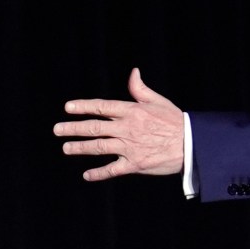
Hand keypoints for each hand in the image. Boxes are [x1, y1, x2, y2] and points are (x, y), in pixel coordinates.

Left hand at [54, 69, 185, 182]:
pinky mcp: (134, 164)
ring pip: (98, 147)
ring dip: (79, 148)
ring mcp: (129, 147)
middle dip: (73, 128)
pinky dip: (98, 173)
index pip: (102, 106)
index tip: (68, 107)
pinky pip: (112, 169)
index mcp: (132, 111)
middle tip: (57, 129)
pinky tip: (87, 175)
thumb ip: (140, 89)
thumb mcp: (158, 101)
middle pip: (94, 127)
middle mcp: (127, 128)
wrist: (192, 145)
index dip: (83, 106)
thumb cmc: (175, 121)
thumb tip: (133, 72)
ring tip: (66, 148)